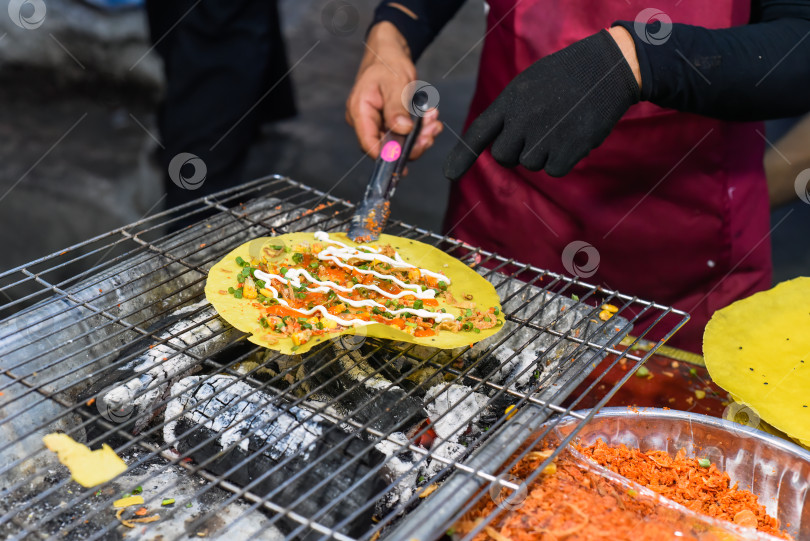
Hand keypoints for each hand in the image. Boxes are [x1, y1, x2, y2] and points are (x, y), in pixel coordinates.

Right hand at [346, 22, 441, 159]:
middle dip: (413, 143)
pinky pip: (405, 133)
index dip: (387, 155)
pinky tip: (430, 117)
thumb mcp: (395, 83)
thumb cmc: (388, 63)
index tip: (407, 156)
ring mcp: (378, 122)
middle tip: (431, 132)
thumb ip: (397, 108)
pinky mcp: (390, 122)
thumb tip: (403, 130)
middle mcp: (366, 121)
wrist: (391, 52)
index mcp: (359, 111)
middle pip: (388, 146)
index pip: (369, 144)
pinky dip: (420, 128)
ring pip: (400, 141)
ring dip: (420, 135)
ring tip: (433, 120)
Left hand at [444, 28, 640, 178]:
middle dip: (516, 152)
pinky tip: (573, 136)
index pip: (479, 133)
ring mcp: (543, 136)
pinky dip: (563, 159)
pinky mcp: (566, 150)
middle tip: (538, 132)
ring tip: (562, 124)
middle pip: (504, 157)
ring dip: (544, 152)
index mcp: (509, 101)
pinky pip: (553, 170)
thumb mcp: (529, 84)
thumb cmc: (566, 75)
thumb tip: (501, 145)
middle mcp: (521, 121)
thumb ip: (510, 112)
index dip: (462, 157)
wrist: (607, 68)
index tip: (449, 175)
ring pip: (531, 164)